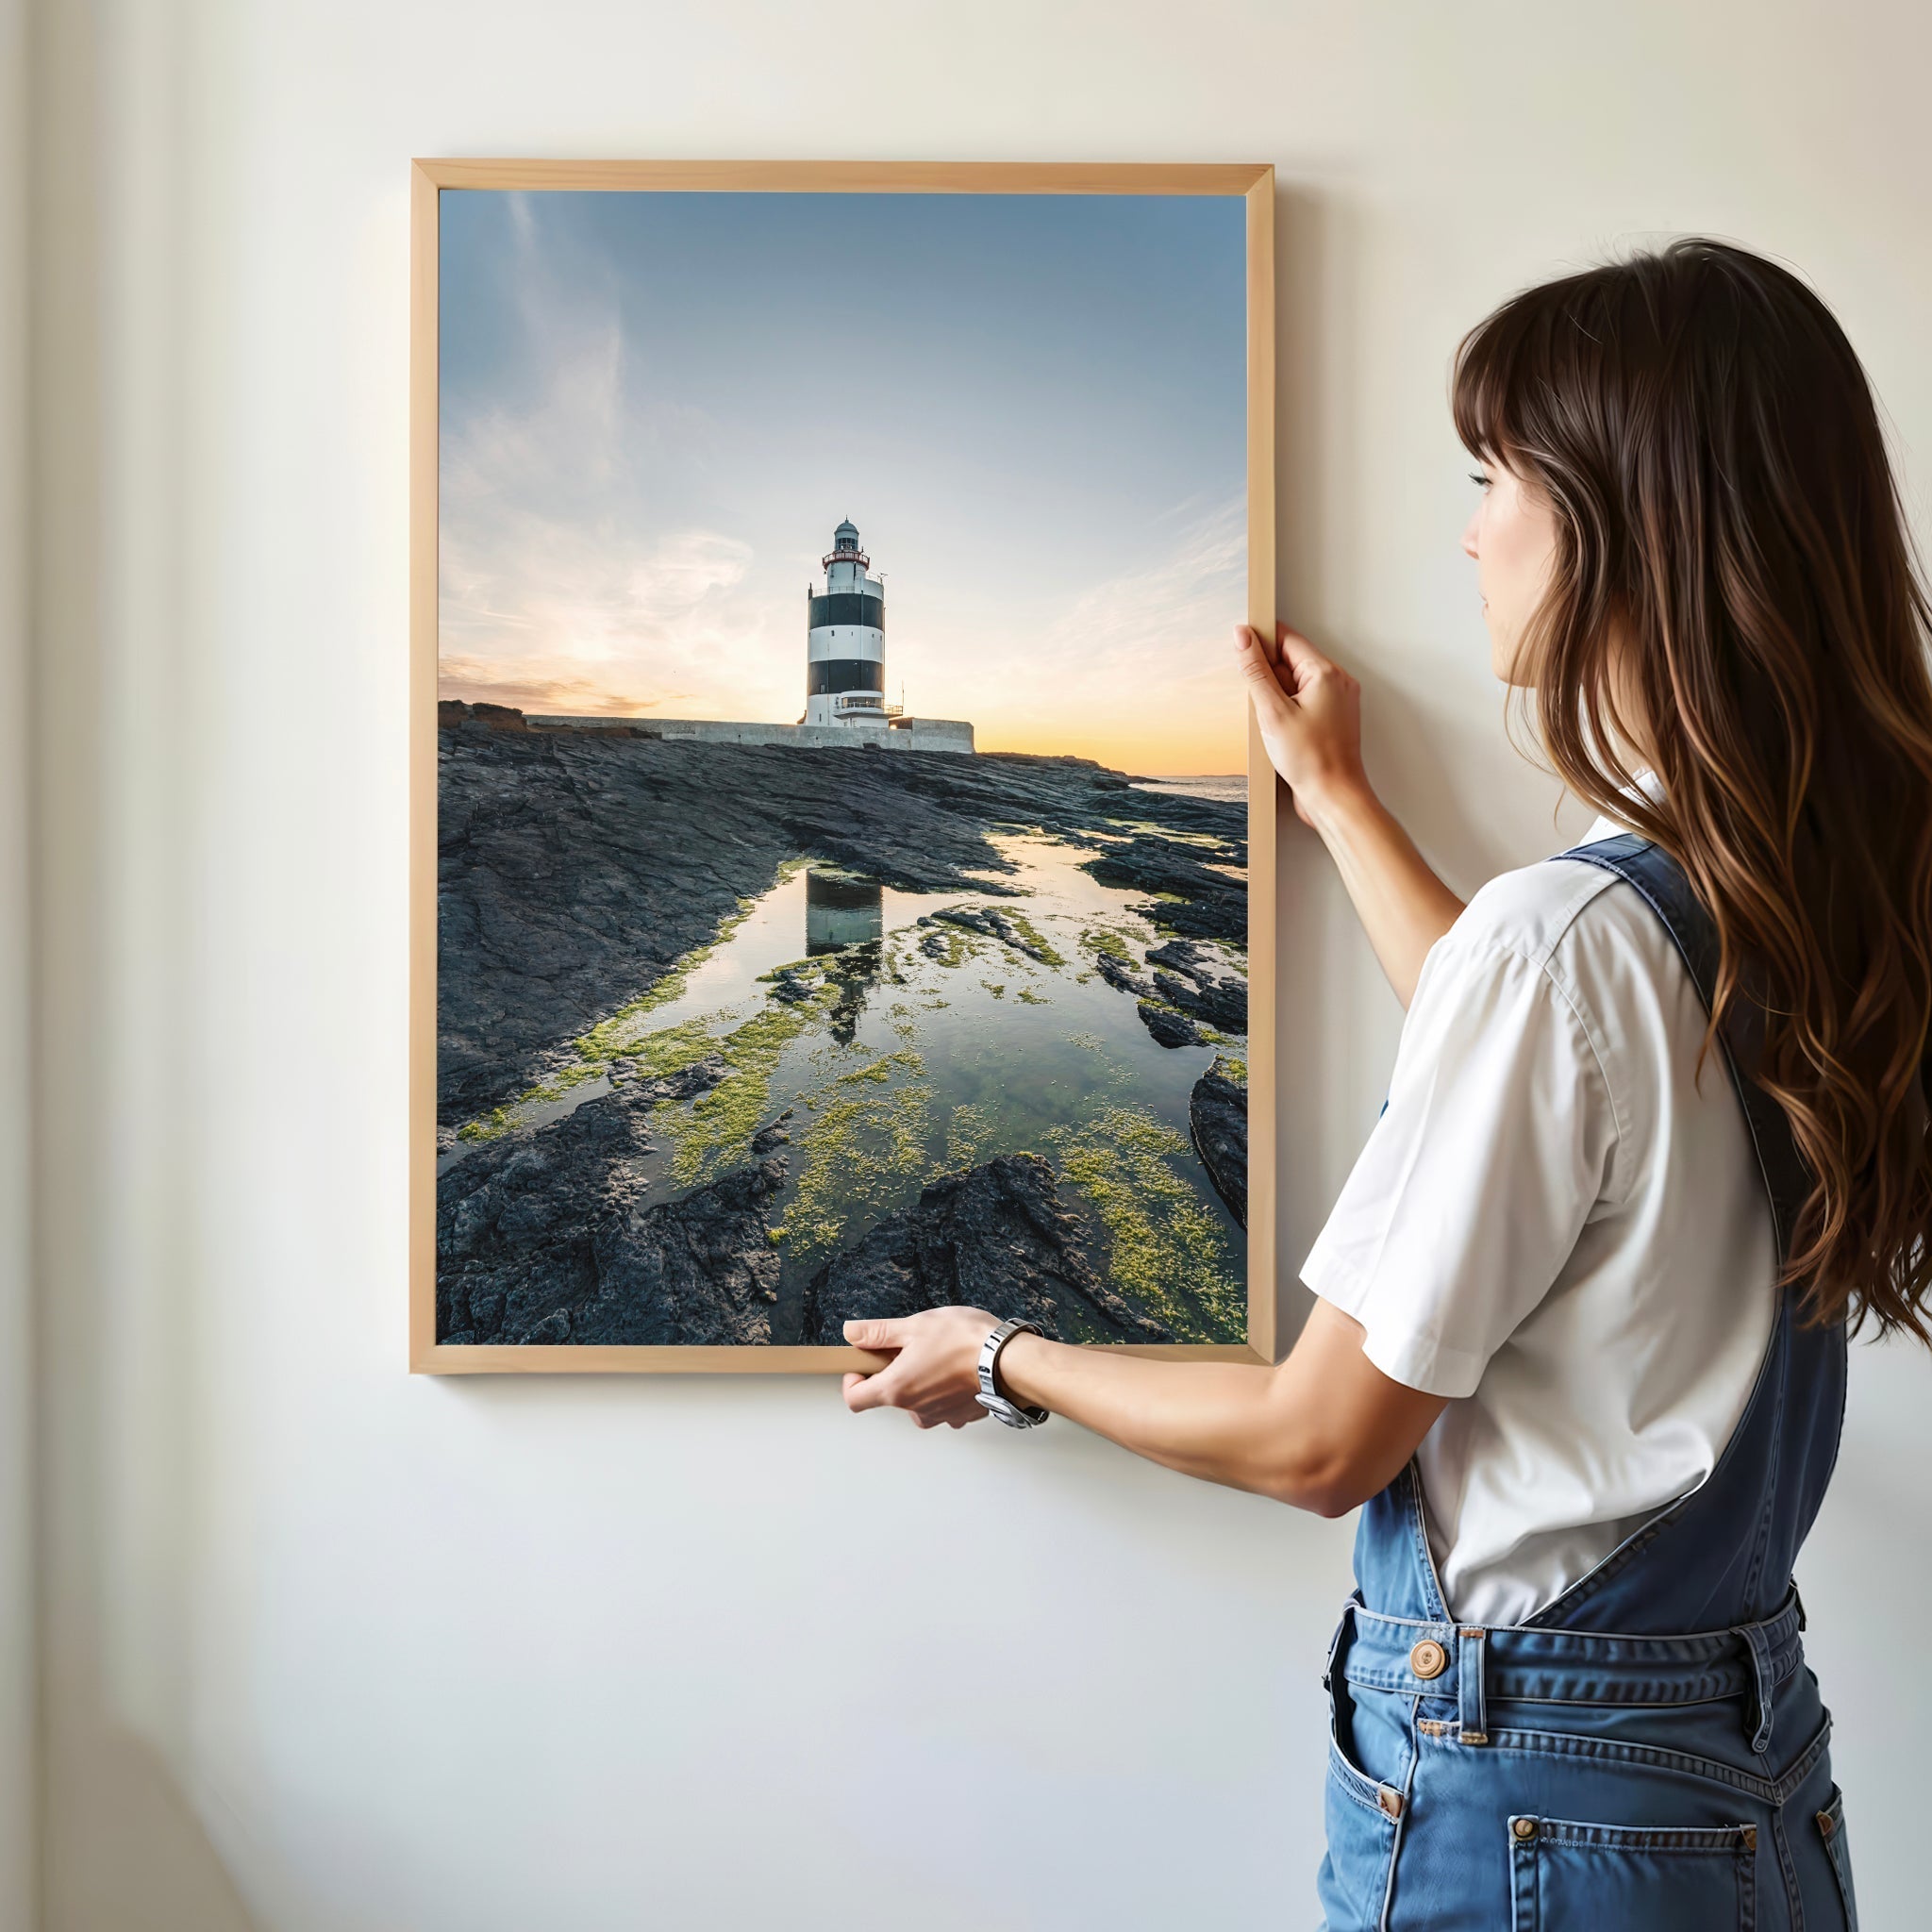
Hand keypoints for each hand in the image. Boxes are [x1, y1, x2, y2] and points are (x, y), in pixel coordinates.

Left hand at [841, 1307, 998, 1428]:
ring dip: (921, 1383)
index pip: (855, 1399)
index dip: (852, 1381)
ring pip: (918, 1402)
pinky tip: (958, 1368)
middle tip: (910, 1348)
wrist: (1009, 1361)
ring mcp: (941, 1416)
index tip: (862, 1365)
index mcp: (896, 1388)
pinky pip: (944, 1405)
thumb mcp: (914, 1326)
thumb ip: (878, 1332)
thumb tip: (852, 1333)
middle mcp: (915, 1409)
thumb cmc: (965, 1342)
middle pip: (889, 1397)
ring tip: (938, 1356)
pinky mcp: (962, 1415)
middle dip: (894, 1373)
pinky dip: (945, 1389)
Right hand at [1234, 622, 1370, 828]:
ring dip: (1276, 696)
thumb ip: (1256, 670)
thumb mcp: (1273, 711)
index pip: (1287, 638)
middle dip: (1268, 675)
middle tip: (1259, 703)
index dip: (1261, 641)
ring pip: (1296, 682)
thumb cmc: (1311, 760)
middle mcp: (1337, 681)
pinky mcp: (1331, 718)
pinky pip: (1303, 700)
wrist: (1333, 797)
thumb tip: (1243, 636)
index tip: (1239, 647)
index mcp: (1325, 673)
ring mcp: (1336, 700)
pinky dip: (1286, 709)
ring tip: (1272, 723)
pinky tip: (1279, 731)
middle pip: (1291, 660)